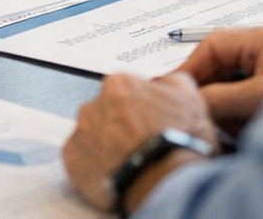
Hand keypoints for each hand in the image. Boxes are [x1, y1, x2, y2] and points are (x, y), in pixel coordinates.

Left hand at [63, 72, 217, 211]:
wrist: (166, 182)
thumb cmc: (179, 142)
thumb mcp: (190, 98)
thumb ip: (173, 81)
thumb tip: (166, 81)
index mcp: (119, 84)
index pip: (126, 91)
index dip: (141, 109)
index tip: (150, 123)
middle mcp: (93, 103)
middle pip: (106, 113)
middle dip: (121, 127)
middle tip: (142, 145)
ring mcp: (80, 132)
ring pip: (93, 136)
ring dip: (107, 146)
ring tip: (132, 163)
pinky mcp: (73, 160)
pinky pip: (82, 161)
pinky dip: (96, 168)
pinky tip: (118, 174)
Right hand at [174, 15, 262, 134]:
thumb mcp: (261, 98)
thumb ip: (220, 97)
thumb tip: (190, 99)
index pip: (214, 44)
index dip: (191, 66)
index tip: (176, 88)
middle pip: (224, 64)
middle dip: (212, 90)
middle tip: (203, 113)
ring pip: (236, 85)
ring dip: (229, 107)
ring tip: (235, 126)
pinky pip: (251, 102)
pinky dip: (245, 117)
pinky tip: (251, 130)